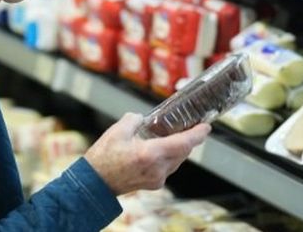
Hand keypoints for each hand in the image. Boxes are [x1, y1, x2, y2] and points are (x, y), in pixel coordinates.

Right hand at [84, 113, 210, 194]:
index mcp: (150, 154)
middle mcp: (158, 168)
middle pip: (183, 152)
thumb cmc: (104, 157)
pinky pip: (168, 167)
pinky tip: (162, 149)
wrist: (95, 183)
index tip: (206, 127)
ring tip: (176, 136)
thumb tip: (143, 119)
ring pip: (177, 161)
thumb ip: (134, 120)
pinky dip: (169, 157)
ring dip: (179, 149)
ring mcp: (157, 178)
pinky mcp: (154, 184)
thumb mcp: (118, 131)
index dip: (197, 134)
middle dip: (189, 139)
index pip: (183, 143)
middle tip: (192, 126)